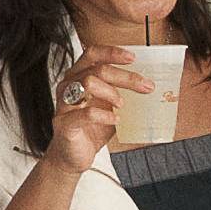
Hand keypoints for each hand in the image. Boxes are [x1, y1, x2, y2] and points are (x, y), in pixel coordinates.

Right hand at [45, 49, 134, 175]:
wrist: (72, 156)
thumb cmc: (90, 129)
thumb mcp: (108, 105)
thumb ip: (119, 92)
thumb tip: (147, 85)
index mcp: (77, 76)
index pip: (92, 54)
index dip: (112, 52)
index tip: (133, 58)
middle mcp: (68, 85)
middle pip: (97, 69)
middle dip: (125, 77)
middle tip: (146, 86)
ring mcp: (63, 104)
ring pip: (89, 83)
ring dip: (112, 92)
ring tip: (122, 104)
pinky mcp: (64, 123)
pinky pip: (86, 113)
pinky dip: (105, 115)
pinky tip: (115, 119)